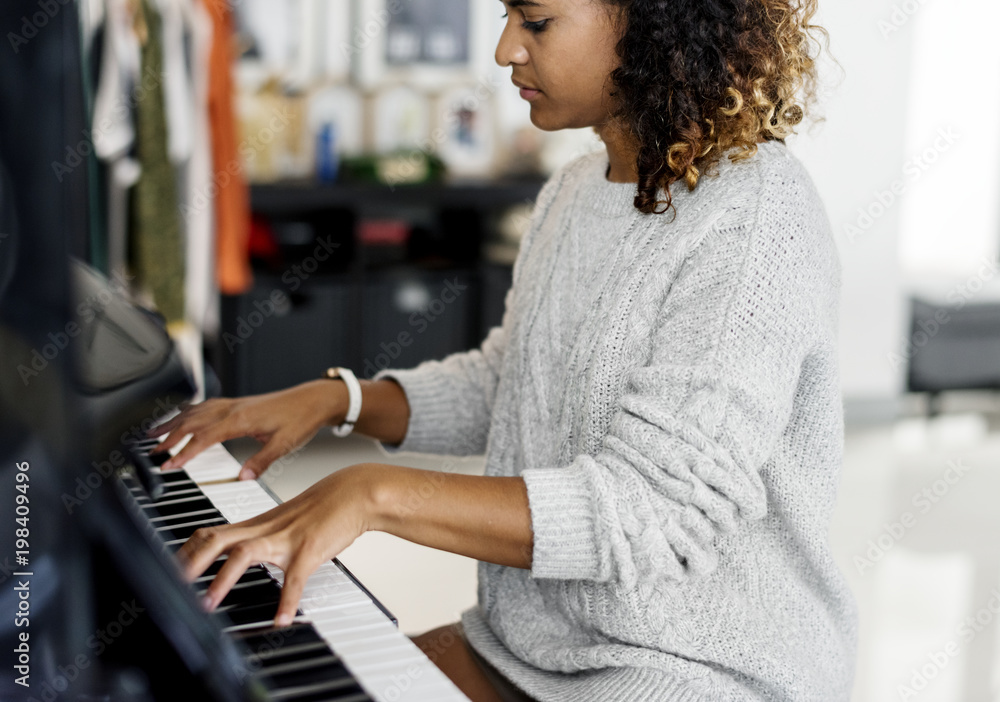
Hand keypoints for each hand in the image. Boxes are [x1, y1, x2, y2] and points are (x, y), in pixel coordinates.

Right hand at [147, 380, 346, 479]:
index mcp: (241, 420)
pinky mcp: (238, 402)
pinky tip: (182, 416)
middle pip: (192, 422)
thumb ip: (261, 462)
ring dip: (173, 422)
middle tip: (151, 452)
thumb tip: (242, 478)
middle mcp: (233, 408)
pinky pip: (205, 405)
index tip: (168, 464)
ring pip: (195, 411)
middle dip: (169, 437)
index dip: (184, 453)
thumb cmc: (301, 419)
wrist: (314, 399)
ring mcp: (234, 403)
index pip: (203, 437)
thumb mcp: (284, 445)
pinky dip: (188, 411)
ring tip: (153, 432)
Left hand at [177, 463, 377, 626]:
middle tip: (171, 588)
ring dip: (222, 579)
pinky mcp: (309, 550)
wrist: (355, 493)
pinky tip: (282, 619)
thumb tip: (246, 552)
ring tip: (209, 605)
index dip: (186, 552)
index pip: (210, 533)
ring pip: (244, 553)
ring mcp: (286, 539)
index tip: (169, 571)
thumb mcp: (286, 520)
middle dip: (189, 563)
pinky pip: (294, 578)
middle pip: (216, 539)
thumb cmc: (324, 507)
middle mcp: (265, 529)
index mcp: (257, 523)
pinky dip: (286, 601)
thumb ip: (264, 535)